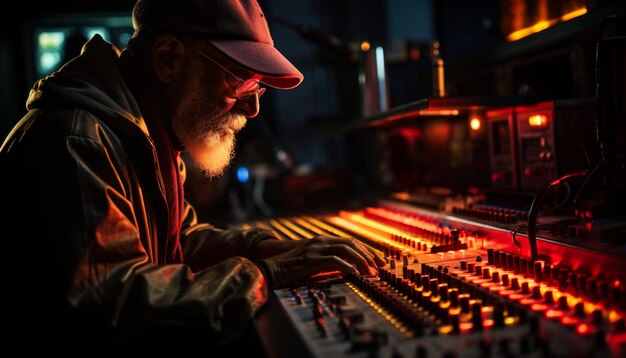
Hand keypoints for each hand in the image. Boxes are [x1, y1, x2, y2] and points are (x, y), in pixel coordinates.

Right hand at [258, 235, 384, 288]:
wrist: (269, 269)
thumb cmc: (290, 269)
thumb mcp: (312, 262)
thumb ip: (327, 261)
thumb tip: (347, 269)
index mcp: (322, 240)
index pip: (350, 242)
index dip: (366, 251)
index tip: (378, 262)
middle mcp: (320, 241)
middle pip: (352, 244)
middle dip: (369, 255)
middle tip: (380, 267)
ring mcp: (315, 248)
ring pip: (346, 250)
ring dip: (362, 261)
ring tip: (371, 273)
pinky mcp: (311, 259)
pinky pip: (334, 260)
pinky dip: (347, 266)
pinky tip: (355, 274)